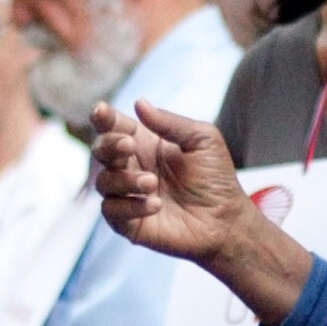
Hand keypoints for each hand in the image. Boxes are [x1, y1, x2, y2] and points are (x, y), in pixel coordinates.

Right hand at [92, 100, 313, 323]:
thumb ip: (170, 122)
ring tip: (152, 183)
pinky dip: (129, 206)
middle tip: (129, 146)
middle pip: (101, 150)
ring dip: (125, 179)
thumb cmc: (215, 178)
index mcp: (144, 143)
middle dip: (109, 145)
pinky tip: (156, 205)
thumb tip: (139, 103)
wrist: (226, 219)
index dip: (103, 117)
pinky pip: (111, 211)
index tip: (102, 111)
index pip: (114, 126)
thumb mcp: (202, 140)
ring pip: (104, 181)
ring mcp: (128, 195)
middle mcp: (131, 167)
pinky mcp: (128, 222)